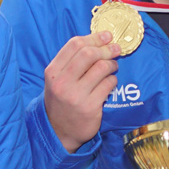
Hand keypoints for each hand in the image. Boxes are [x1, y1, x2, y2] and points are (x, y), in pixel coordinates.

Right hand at [42, 32, 118, 151]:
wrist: (59, 131)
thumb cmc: (61, 101)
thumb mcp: (57, 80)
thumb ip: (72, 61)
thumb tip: (100, 40)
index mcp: (52, 72)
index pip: (75, 45)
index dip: (94, 37)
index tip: (107, 36)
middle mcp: (62, 83)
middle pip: (89, 54)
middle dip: (106, 49)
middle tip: (115, 50)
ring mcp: (76, 96)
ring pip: (101, 68)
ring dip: (111, 65)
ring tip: (112, 68)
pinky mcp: (90, 107)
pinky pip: (108, 85)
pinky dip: (112, 80)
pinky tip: (110, 83)